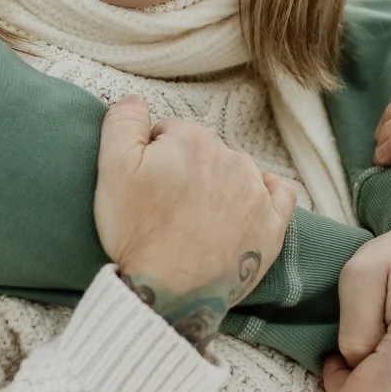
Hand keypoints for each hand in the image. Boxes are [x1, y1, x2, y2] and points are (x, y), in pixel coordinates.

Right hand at [96, 95, 294, 345]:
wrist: (167, 291)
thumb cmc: (137, 232)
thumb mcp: (111, 169)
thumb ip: (123, 122)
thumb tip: (136, 100)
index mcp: (192, 140)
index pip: (169, 134)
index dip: (151, 159)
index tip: (144, 188)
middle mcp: (232, 159)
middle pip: (202, 153)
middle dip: (184, 173)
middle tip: (165, 209)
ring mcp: (256, 192)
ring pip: (235, 173)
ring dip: (217, 187)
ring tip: (193, 222)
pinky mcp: (273, 225)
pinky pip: (278, 195)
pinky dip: (263, 197)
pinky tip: (244, 211)